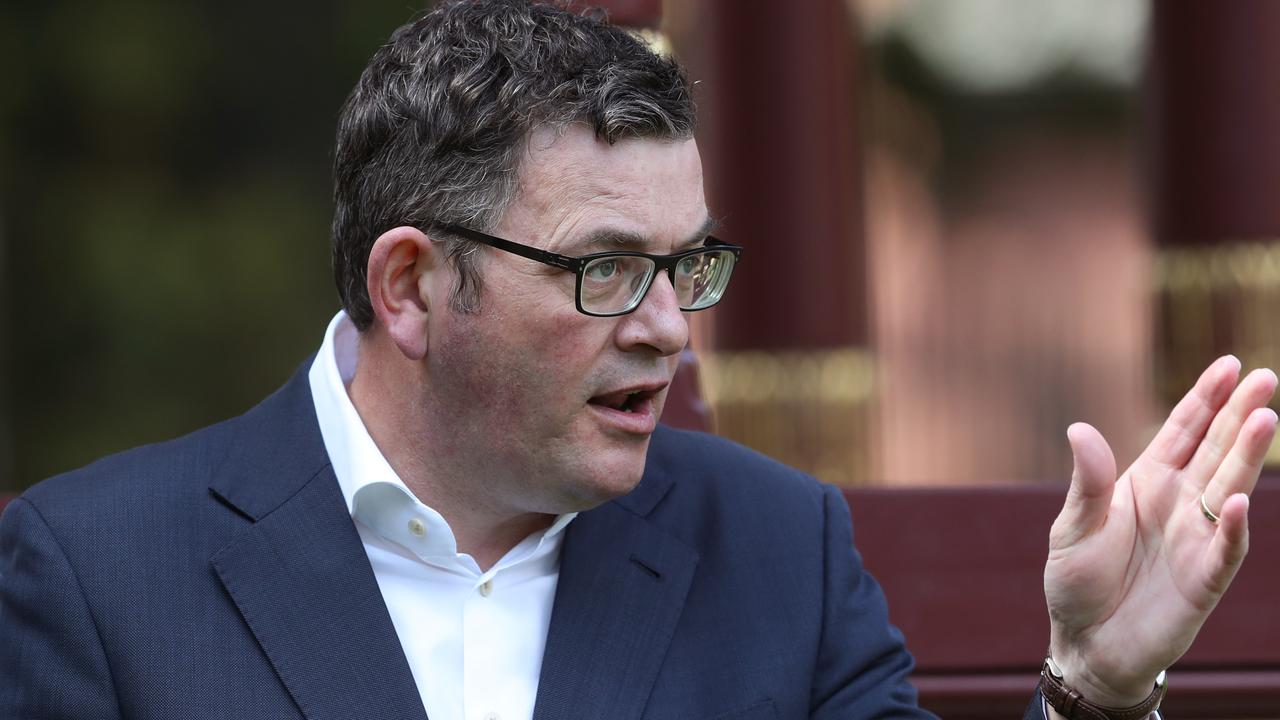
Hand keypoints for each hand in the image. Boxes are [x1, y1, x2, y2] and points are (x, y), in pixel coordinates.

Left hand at [1043, 355, 1277, 706]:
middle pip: (1215, 450)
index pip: (1182, 432)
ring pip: (1229, 488)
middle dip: (1239, 414)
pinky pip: (1223, 548)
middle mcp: (1179, 503)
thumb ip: (1087, 481)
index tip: (1230, 364)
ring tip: (1265, 419)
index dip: (1205, 398)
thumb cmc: (1078, 581)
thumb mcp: (1073, 526)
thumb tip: (1079, 429)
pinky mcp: (1203, 579)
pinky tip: (1240, 500)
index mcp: (1147, 481)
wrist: (1086, 643)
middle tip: (1266, 378)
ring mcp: (1196, 538)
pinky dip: (1232, 526)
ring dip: (1246, 457)